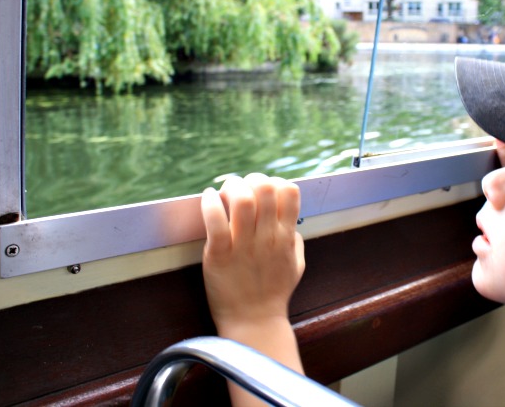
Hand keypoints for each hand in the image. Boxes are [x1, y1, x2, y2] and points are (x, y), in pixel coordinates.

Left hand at [201, 173, 304, 331]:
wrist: (253, 323)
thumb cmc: (274, 294)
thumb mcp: (296, 265)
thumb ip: (295, 239)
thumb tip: (290, 220)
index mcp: (286, 237)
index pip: (290, 191)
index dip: (275, 182)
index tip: (263, 192)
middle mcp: (268, 237)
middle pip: (266, 188)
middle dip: (251, 180)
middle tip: (240, 189)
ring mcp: (243, 246)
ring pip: (242, 199)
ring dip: (231, 188)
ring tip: (223, 193)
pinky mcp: (219, 255)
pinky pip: (215, 220)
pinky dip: (210, 202)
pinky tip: (208, 199)